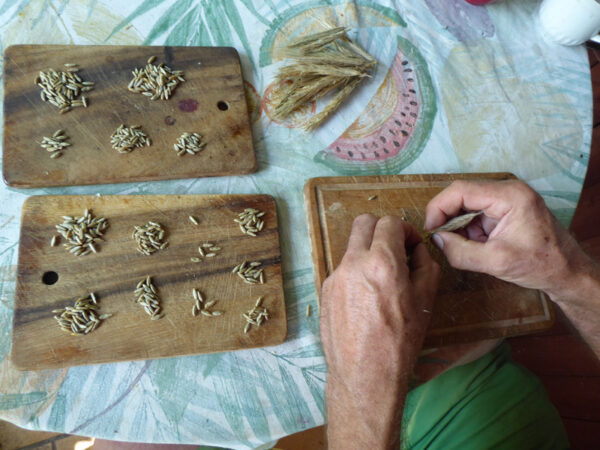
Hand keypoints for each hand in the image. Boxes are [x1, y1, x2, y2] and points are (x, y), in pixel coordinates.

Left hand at [320, 215, 439, 448]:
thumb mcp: (425, 300)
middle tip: (395, 249)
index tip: (411, 244)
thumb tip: (417, 249)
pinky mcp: (325, 289)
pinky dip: (357, 272)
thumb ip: (425, 264)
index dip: (405, 229)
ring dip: (369, 251)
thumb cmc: (399, 341)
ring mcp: (335, 276)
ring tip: (382, 279)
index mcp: (382, 262)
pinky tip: (366, 298)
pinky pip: (343, 269)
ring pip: (352, 246)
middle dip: (382, 230)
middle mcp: (354, 263)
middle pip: (364, 222)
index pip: (390, 222)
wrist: (364, 373)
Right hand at [424, 180, 588, 300]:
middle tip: (439, 239)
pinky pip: (476, 215)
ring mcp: (507, 200)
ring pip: (467, 206)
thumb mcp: (497, 262)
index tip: (430, 230)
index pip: (461, 190)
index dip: (439, 208)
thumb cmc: (541, 265)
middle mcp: (508, 191)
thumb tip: (436, 241)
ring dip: (458, 226)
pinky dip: (468, 230)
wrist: (568, 273)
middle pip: (462, 195)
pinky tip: (474, 246)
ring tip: (462, 247)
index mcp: (510, 195)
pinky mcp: (505, 211)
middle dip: (447, 218)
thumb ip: (461, 252)